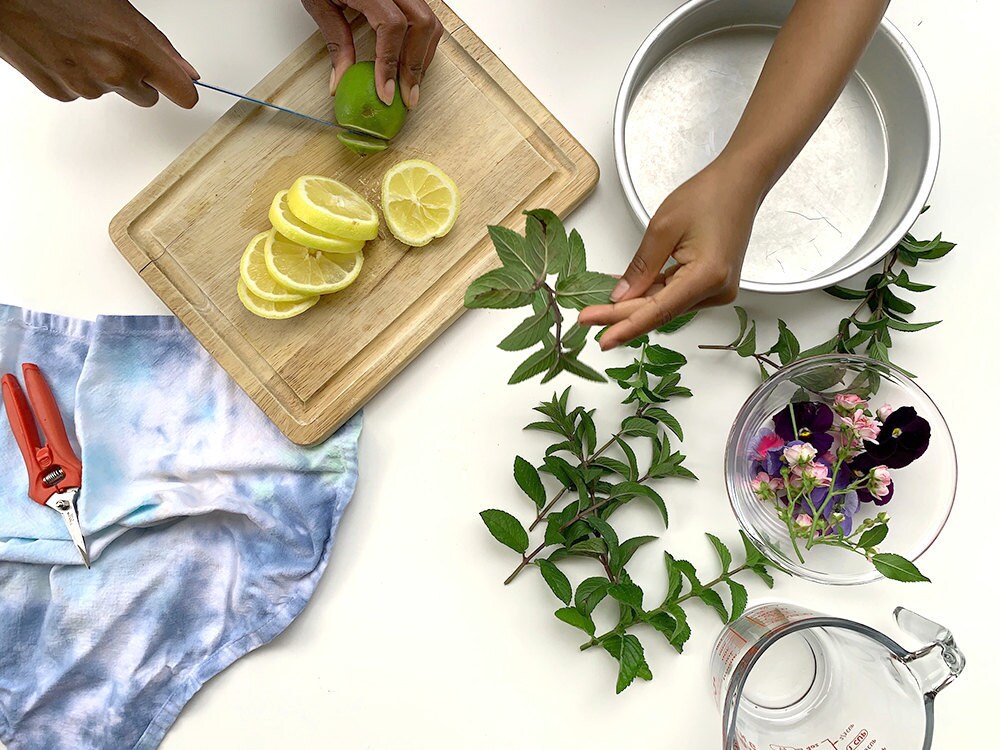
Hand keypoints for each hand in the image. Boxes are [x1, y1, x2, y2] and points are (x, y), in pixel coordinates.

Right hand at [0, 0, 197, 107]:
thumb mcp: (120, 9)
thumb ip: (158, 45)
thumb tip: (186, 71)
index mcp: (134, 49)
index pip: (182, 93)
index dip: (182, 89)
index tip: (182, 88)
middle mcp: (113, 73)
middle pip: (147, 97)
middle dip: (140, 79)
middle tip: (116, 49)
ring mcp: (86, 87)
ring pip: (112, 92)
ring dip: (104, 74)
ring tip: (80, 41)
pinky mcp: (61, 93)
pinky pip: (82, 93)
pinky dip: (77, 77)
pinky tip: (63, 51)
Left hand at [302, 0, 443, 107]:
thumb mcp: (319, 3)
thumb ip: (335, 42)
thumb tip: (341, 80)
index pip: (392, 26)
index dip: (391, 63)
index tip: (386, 93)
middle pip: (421, 25)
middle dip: (415, 67)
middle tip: (407, 97)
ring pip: (430, 23)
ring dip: (422, 58)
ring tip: (410, 85)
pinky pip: (426, 18)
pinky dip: (422, 45)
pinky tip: (411, 64)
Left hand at [579, 156, 763, 349]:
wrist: (740, 183)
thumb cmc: (709, 195)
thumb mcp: (662, 228)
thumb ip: (640, 267)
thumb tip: (620, 296)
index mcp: (707, 277)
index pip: (658, 312)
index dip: (626, 326)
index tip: (601, 338)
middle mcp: (717, 290)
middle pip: (661, 312)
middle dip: (622, 316)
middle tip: (587, 319)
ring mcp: (717, 290)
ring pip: (666, 305)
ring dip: (635, 306)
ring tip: (599, 306)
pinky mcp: (713, 284)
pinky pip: (675, 295)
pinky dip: (651, 294)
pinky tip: (627, 294)